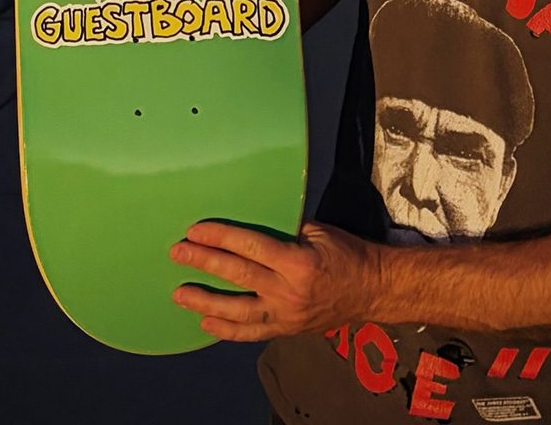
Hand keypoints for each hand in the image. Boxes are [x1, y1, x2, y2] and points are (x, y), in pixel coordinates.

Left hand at [170, 220, 379, 340]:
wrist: (371, 289)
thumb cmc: (347, 253)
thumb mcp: (321, 232)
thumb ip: (288, 228)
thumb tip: (255, 218)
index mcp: (299, 261)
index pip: (252, 246)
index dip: (221, 238)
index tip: (196, 231)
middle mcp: (289, 291)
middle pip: (239, 275)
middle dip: (205, 263)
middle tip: (178, 253)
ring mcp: (286, 315)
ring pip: (238, 311)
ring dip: (206, 301)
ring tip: (180, 294)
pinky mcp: (286, 330)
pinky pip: (252, 332)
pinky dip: (227, 329)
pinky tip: (205, 323)